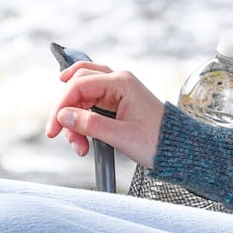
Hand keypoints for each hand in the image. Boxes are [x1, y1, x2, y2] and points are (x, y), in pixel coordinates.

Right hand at [46, 61, 165, 165]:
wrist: (180, 150)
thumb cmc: (159, 141)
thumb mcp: (122, 136)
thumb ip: (91, 125)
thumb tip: (64, 116)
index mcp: (121, 83)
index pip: (78, 85)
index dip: (61, 107)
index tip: (53, 129)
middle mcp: (118, 82)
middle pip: (77, 86)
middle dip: (66, 112)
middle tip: (61, 136)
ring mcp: (118, 92)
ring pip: (82, 97)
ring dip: (75, 120)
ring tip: (81, 146)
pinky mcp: (117, 104)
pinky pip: (91, 107)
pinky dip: (84, 122)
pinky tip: (85, 141)